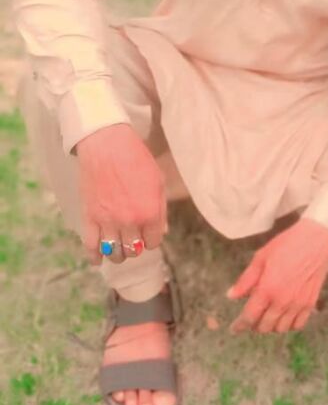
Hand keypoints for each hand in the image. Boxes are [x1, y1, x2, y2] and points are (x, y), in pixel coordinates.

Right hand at [76, 123, 166, 265]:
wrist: (107, 146)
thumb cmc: (137, 159)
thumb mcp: (158, 182)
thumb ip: (161, 210)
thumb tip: (161, 232)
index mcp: (150, 212)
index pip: (154, 242)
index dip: (151, 238)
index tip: (148, 233)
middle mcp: (130, 221)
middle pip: (134, 250)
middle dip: (136, 247)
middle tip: (133, 238)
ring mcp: (108, 221)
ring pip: (114, 253)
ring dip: (118, 254)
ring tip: (118, 248)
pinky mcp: (90, 217)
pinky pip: (91, 246)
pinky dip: (94, 256)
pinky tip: (98, 259)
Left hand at [227, 218, 327, 334]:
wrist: (316, 239)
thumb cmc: (287, 245)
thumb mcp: (261, 257)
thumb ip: (245, 280)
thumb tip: (231, 295)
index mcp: (267, 289)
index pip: (249, 317)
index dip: (239, 326)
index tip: (234, 328)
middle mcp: (282, 301)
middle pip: (264, 327)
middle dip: (254, 325)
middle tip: (251, 317)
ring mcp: (298, 304)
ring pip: (281, 329)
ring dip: (271, 326)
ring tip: (267, 315)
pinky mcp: (310, 303)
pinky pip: (298, 324)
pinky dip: (289, 324)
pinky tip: (284, 315)